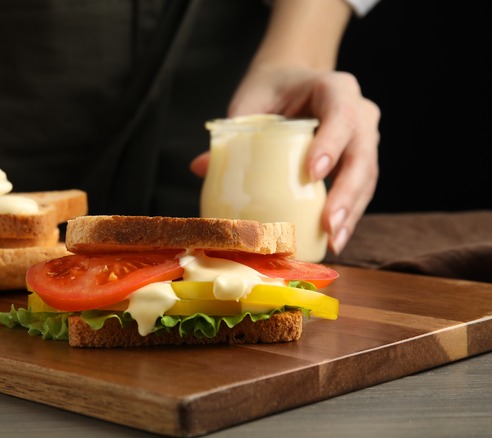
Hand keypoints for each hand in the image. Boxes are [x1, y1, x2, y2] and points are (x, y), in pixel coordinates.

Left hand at [190, 66, 379, 254]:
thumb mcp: (251, 102)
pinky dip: (348, 215)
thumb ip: (233, 130)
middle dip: (347, 192)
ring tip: (334, 241)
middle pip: (362, 153)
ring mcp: (365, 137)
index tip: (312, 174)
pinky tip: (333, 238)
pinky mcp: (359, 161)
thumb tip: (200, 167)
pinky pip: (361, 189)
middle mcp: (360, 111)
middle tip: (328, 224)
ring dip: (351, 212)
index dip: (330, 144)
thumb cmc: (272, 89)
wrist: (293, 81)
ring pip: (367, 176)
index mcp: (335, 88)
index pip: (341, 114)